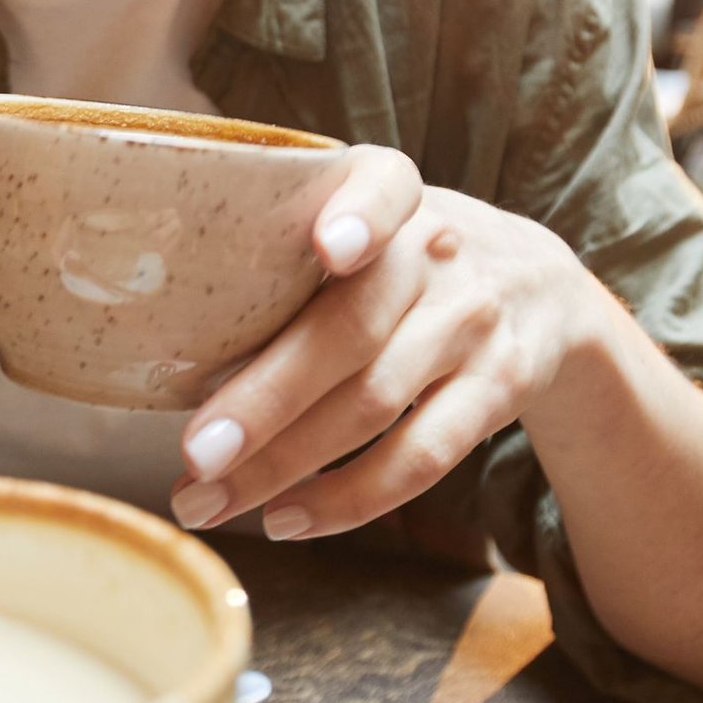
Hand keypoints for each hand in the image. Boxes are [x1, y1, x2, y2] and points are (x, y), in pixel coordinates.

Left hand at [171, 155, 592, 539]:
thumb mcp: (369, 222)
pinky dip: (349, 498)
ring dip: (284, 464)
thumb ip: (290, 255)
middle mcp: (438, 252)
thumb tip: (160, 345)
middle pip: (352, 329)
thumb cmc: (401, 259)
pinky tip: (288, 517)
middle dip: (267, 399)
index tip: (326, 247)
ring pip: (375, 403)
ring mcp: (474, 323)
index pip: (384, 185)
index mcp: (394, 193)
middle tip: (193, 454)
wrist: (542, 291)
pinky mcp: (499, 390)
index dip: (358, 214)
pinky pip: (421, 457)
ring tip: (209, 502)